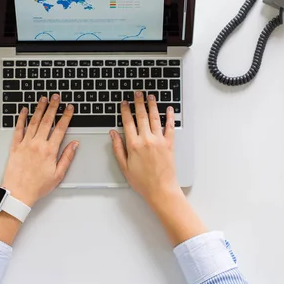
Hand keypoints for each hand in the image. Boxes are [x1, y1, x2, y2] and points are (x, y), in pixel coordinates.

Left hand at [2, 95, 78, 206]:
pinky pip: (18, 129)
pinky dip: (21, 119)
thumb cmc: (38, 186)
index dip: (66, 116)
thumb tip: (74, 144)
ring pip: (33, 122)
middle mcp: (37, 144)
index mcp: (49, 151)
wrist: (18, 193)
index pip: (60, 128)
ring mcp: (25, 144)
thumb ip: (67, 157)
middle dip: (53, 107)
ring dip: (39, 109)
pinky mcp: (15, 147)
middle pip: (47, 121)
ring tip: (43, 99)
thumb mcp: (58, 174)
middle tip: (56, 97)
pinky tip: (24, 111)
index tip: (69, 108)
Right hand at [110, 92, 206, 245]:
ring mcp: (159, 140)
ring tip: (151, 96)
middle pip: (142, 116)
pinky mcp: (169, 144)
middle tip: (138, 93)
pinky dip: (170, 117)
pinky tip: (169, 109)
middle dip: (139, 102)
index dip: (125, 110)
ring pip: (155, 118)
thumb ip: (118, 148)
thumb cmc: (142, 181)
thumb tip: (113, 134)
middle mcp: (146, 140)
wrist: (160, 190)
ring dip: (152, 105)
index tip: (124, 103)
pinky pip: (170, 127)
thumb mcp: (124, 166)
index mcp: (133, 145)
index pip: (128, 122)